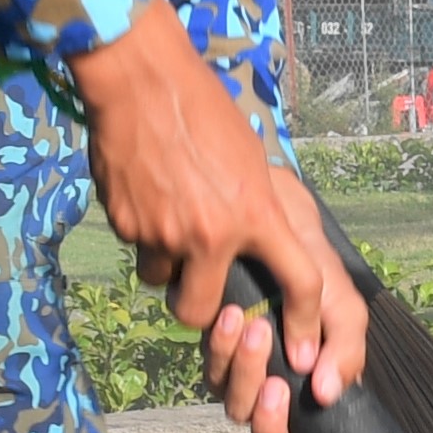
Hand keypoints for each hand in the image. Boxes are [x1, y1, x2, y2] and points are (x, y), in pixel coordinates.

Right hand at [72, 0, 351, 432]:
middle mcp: (214, 233)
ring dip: (166, 267)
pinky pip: (138, 250)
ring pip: (163, 282)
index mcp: (258, 213)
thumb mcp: (248, 160)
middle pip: (202, 313)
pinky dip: (143, 235)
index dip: (304, 324)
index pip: (298, 282)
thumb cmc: (203, 110)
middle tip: (199, 287)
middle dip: (200, 310)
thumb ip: (254, 209)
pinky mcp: (128, 225)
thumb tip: (257, 243)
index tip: (302, 352)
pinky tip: (145, 198)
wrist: (141, 80)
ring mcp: (165, 233)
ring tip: (168, 223)